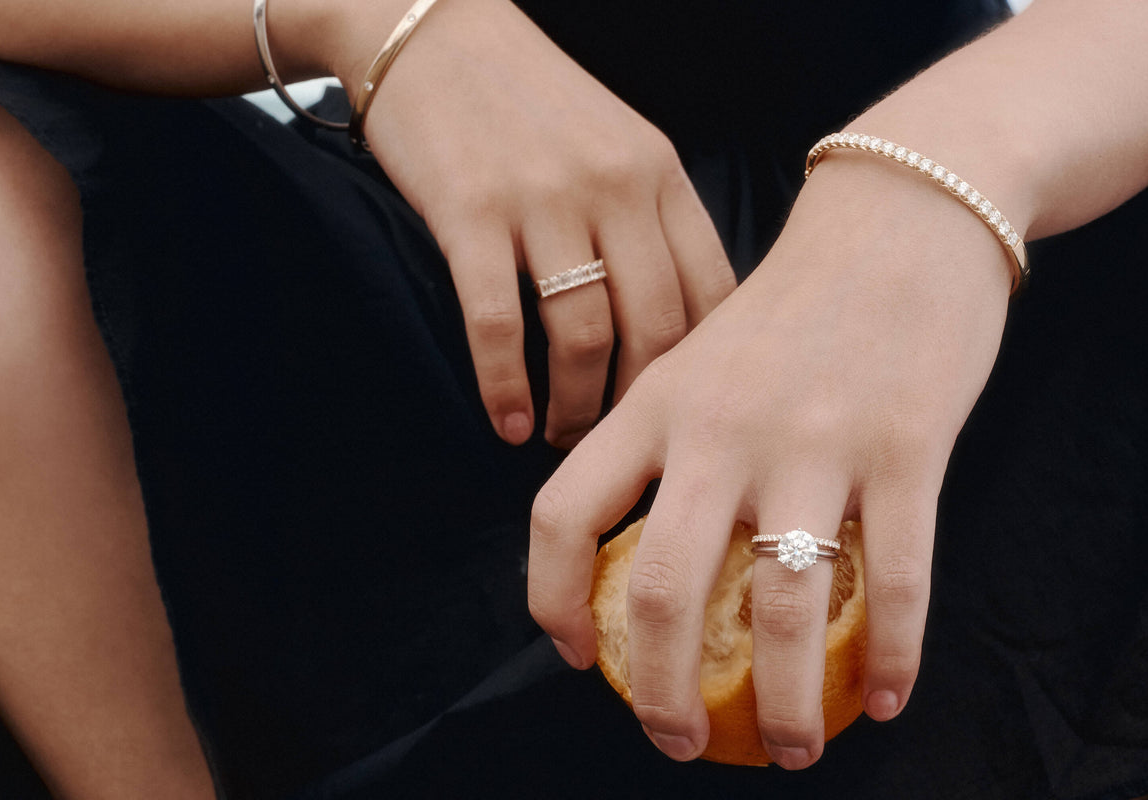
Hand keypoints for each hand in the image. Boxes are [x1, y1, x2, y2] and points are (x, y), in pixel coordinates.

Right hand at [327, 0, 734, 447]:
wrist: (434, 28)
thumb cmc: (532, 101)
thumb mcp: (620, 144)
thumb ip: (654, 220)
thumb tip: (679, 324)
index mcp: (660, 175)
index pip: (713, 294)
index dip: (703, 370)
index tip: (679, 411)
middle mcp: (615, 187)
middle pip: (656, 327)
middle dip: (639, 404)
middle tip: (616, 443)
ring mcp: (543, 199)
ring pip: (584, 335)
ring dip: (575, 407)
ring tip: (557, 437)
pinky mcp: (471, 212)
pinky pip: (498, 322)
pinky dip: (505, 386)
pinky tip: (504, 421)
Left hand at [527, 157, 1012, 767]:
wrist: (898, 221)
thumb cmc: (793, 303)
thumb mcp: (699, 355)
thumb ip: (666, 439)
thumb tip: (638, 544)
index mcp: (655, 402)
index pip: (561, 512)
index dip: (550, 599)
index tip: (577, 655)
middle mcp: (720, 428)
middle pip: (658, 587)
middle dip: (659, 692)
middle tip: (675, 743)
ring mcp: (813, 441)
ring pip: (782, 608)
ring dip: (784, 703)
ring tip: (792, 750)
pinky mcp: (907, 449)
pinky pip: (895, 580)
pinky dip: (893, 656)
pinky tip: (886, 698)